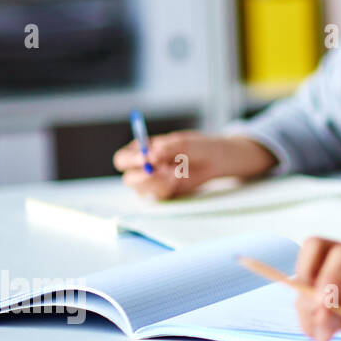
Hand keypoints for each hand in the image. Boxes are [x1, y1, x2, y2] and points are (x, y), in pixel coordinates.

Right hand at [112, 131, 275, 199]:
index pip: (123, 159)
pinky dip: (166, 191)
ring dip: (157, 184)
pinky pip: (157, 197)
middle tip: (160, 172)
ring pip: (142, 190)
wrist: (217, 160)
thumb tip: (150, 157)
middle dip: (143, 176)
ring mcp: (153, 182)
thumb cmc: (198, 147)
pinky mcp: (164, 193)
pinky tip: (178, 181)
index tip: (145, 158)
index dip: (130, 160)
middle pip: (129, 178)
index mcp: (141, 150)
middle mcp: (143, 167)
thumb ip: (166, 149)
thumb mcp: (184, 143)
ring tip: (176, 174)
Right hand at [293, 237, 340, 340]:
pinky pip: (309, 304)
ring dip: (306, 309)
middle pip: (313, 252)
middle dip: (307, 284)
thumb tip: (320, 311)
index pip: (339, 254)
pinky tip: (324, 336)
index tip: (324, 307)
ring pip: (306, 281)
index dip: (326, 278)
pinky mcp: (337, 300)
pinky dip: (309, 321)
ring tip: (324, 336)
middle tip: (316, 316)